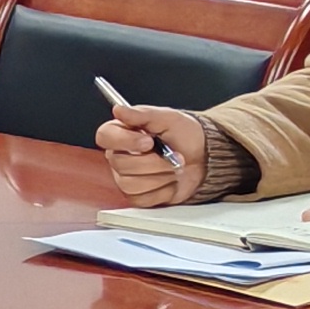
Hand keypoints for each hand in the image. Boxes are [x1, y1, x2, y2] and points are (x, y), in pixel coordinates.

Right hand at [95, 103, 210, 206]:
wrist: (204, 157)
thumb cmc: (185, 135)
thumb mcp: (167, 118)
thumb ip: (142, 114)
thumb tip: (119, 110)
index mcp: (121, 133)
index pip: (105, 137)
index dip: (125, 141)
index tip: (148, 141)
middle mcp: (119, 156)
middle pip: (121, 164)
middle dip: (154, 161)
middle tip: (174, 155)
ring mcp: (126, 178)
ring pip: (131, 184)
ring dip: (161, 176)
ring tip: (174, 167)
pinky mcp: (138, 196)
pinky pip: (143, 198)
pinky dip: (163, 190)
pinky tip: (170, 180)